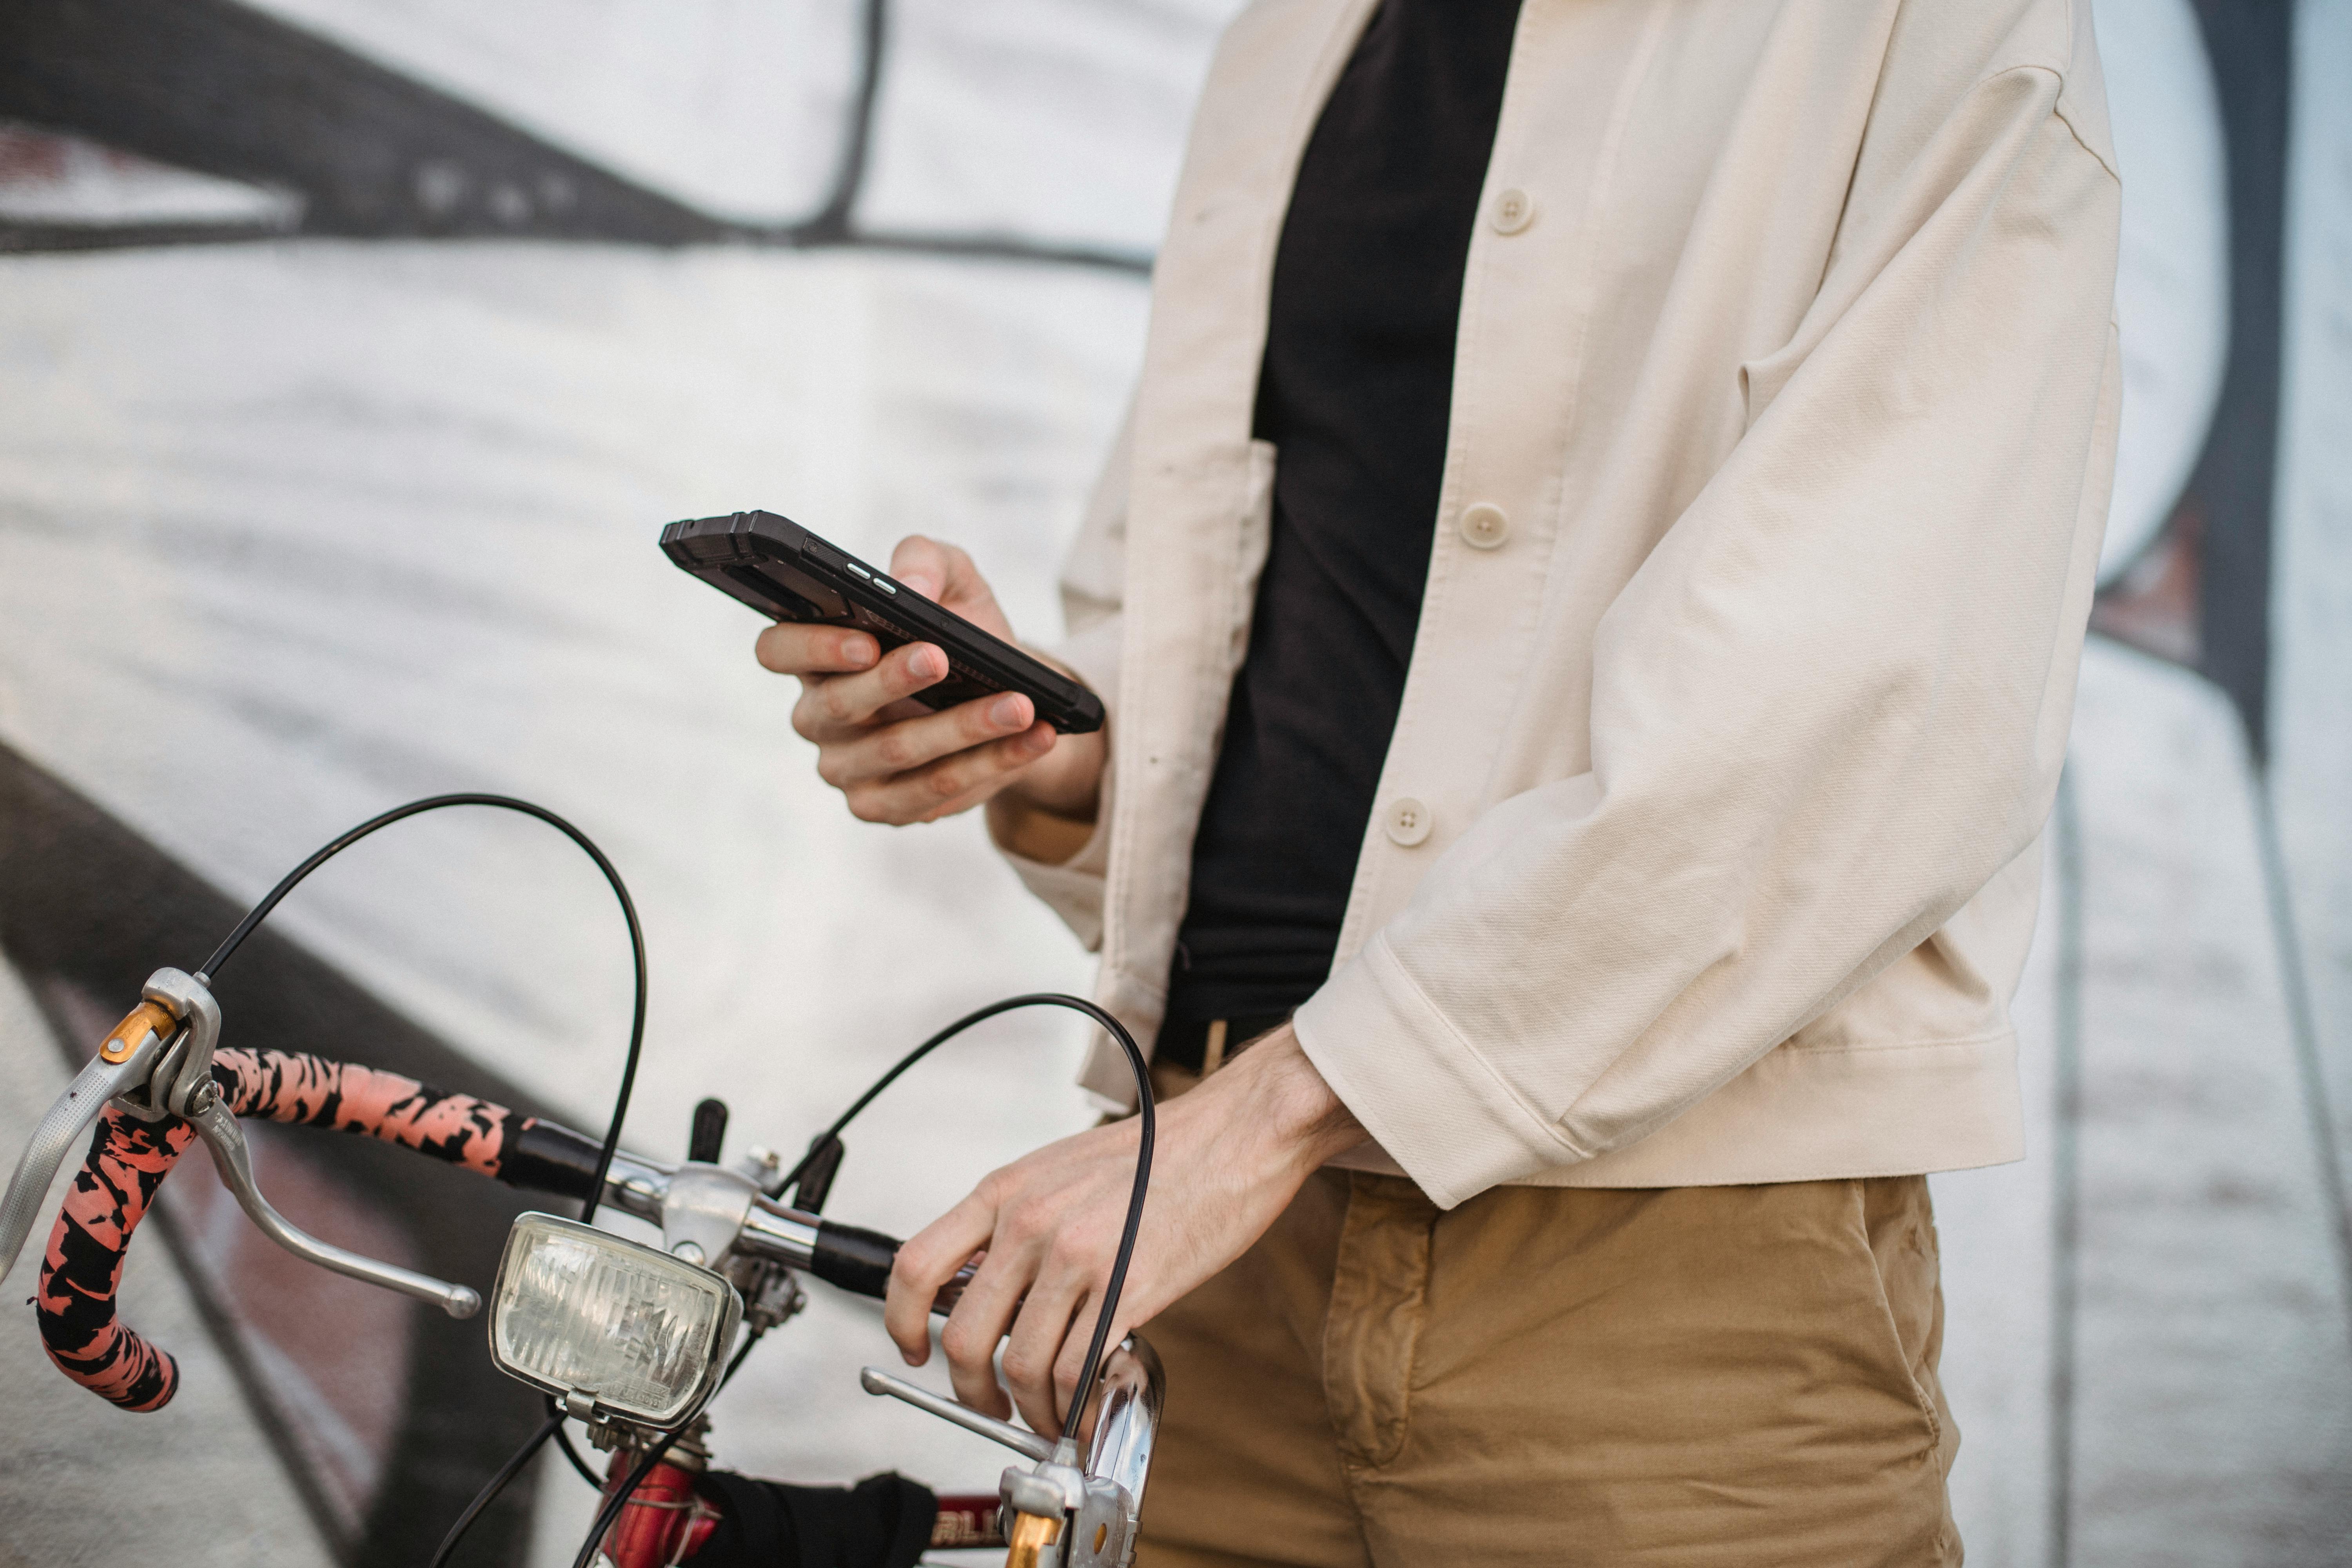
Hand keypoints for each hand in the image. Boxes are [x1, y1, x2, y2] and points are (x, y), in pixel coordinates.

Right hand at [756, 536, 1104, 839]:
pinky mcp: (885, 807)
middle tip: (942, 658)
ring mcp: (846, 768)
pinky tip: (1033, 738)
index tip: (865, 641)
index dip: (813, 647)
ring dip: (963, 727)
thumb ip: (925, 561)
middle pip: (840, 705)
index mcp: (815, 656)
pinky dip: (992, 763)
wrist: (1008, 692)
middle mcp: (818, 715)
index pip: (777, 649)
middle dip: (894, 681)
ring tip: (1018, 704)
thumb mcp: (953, 580)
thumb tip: (909, 585)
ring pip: (898, 752)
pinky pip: (936, 791)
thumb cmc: (960, 630)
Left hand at [882, 1028, 1362, 1438]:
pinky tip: (1084, 1409)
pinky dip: (1072, 1407)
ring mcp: (1076, 1257)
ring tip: (1047, 1414)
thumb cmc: (1160, 1152)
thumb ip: (1018, 1222)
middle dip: (969, 1389)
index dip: (901, 1321)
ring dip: (1027, 1408)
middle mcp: (1030, 1223)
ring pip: (1018, 1365)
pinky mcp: (1126, 1289)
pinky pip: (1075, 1371)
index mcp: (1006, 1190)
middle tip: (988, 1402)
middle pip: (962, 1335)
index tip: (914, 1349)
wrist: (1233, 1134)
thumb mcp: (1061, 1170)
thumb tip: (994, 1286)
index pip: (916, 1264)